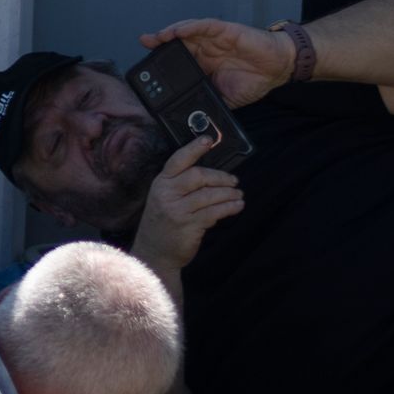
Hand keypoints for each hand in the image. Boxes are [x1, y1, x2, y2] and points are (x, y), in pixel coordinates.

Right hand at [129, 135, 244, 279]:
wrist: (155, 253)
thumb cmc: (163, 223)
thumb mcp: (164, 199)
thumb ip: (181, 185)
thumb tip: (213, 176)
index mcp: (161, 183)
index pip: (178, 161)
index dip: (194, 149)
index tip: (208, 140)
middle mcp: (167, 194)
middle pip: (198, 176)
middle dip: (221, 177)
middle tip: (234, 181)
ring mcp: (177, 210)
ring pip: (210, 195)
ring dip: (229, 194)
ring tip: (238, 195)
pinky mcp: (189, 225)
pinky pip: (214, 212)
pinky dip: (229, 208)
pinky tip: (236, 206)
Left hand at [136, 16, 298, 107]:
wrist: (278, 67)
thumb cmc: (255, 80)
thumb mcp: (226, 98)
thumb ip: (209, 101)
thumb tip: (192, 117)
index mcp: (205, 65)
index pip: (178, 60)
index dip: (162, 62)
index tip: (146, 68)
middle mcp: (206, 49)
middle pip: (178, 43)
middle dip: (159, 42)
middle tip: (144, 43)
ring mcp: (214, 39)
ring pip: (187, 32)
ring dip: (171, 33)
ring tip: (156, 37)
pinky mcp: (225, 31)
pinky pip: (204, 26)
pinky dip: (190, 27)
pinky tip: (178, 30)